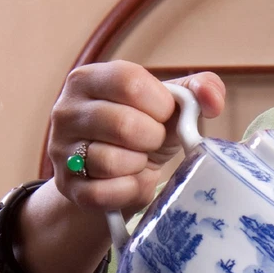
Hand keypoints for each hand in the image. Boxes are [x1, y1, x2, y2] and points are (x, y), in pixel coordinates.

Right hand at [48, 62, 225, 214]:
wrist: (112, 175)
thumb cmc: (141, 131)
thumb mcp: (166, 105)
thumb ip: (196, 91)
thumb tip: (212, 100)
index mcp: (88, 79)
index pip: (128, 81)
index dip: (158, 103)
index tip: (164, 115)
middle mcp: (66, 111)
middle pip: (123, 124)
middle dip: (152, 138)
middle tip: (152, 142)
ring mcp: (61, 150)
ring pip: (110, 161)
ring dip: (138, 165)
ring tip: (137, 161)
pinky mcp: (66, 187)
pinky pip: (103, 193)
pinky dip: (127, 190)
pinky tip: (130, 182)